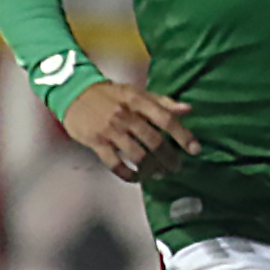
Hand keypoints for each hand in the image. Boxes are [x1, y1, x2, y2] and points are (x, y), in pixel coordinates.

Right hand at [63, 82, 197, 181]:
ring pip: (137, 155)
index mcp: (138, 101)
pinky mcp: (96, 142)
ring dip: (151, 168)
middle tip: (176, 166)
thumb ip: (163, 102)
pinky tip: (136, 177)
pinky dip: (127, 174)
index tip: (195, 149)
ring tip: (159, 173)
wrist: (74, 92)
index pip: (166, 119)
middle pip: (154, 141)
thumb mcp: (136, 92)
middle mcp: (126, 115)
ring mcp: (110, 130)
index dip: (183, 135)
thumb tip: (188, 109)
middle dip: (169, 158)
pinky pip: (114, 163)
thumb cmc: (111, 94)